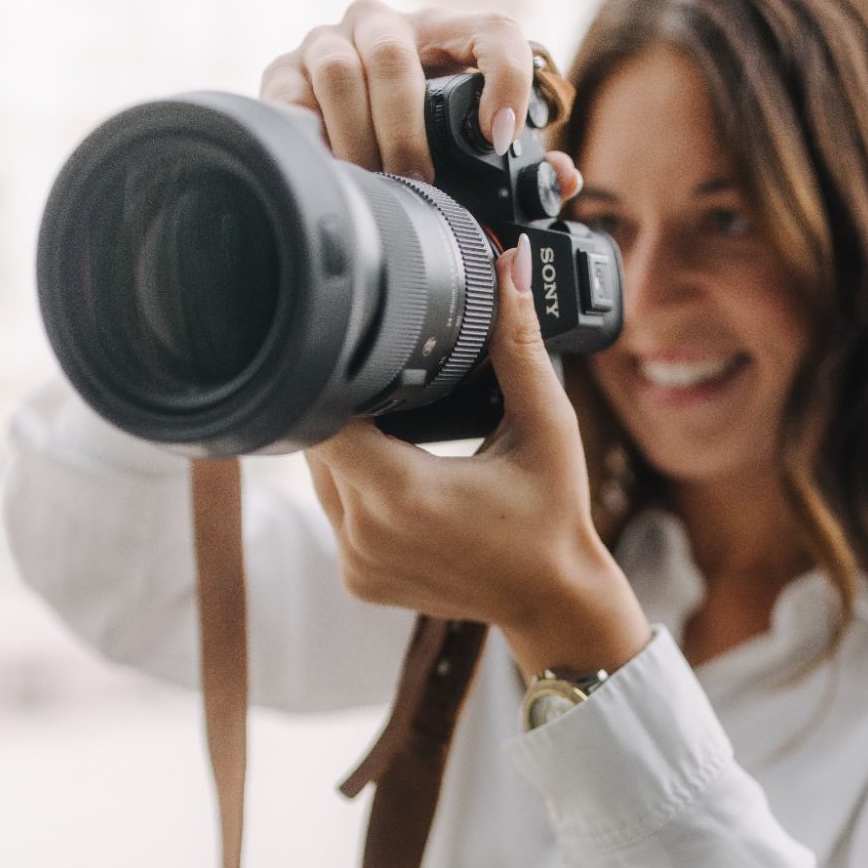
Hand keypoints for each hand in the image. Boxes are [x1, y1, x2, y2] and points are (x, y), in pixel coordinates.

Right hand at [259, 0, 580, 195]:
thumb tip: (562, 179)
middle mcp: (387, 28)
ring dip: (358, 136)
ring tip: (372, 186)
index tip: (501, 140)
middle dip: (408, 130)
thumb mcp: (466, 156)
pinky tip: (329, 170)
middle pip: (396, 55)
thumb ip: (519, 168)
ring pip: (340, 70)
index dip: (505, 80)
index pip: (492, 32)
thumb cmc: (413, 151)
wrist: (329, 151)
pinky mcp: (284, 74)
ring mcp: (330, 44)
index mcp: (447, 39)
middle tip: (420, 184)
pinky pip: (292, 97)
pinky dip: (311, 137)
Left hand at [305, 237, 650, 677]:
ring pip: (320, 480)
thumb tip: (507, 268)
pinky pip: (335, 516)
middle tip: (390, 388)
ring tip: (396, 431)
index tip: (362, 357)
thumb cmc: (552, 516)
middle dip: (344, 410)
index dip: (333, 381)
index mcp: (402, 494)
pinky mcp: (356, 581)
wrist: (551, 600)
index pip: (321, 417)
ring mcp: (356, 563)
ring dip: (346, 450)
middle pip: (316, 444)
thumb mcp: (546, 426)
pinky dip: (355, 492)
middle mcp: (366, 534)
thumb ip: (518, 346)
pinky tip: (400, 482)